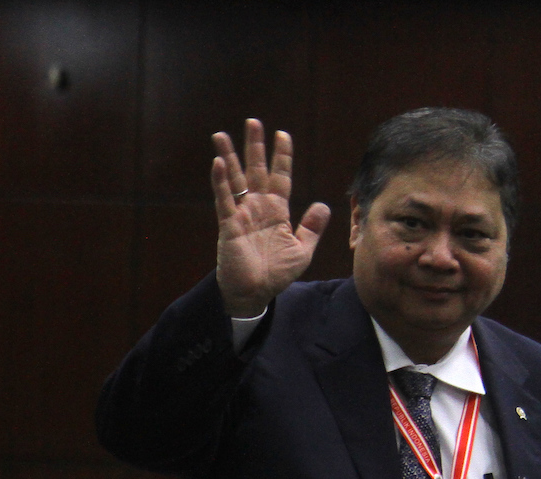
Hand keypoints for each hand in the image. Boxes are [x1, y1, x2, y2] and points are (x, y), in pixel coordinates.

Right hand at [211, 119, 330, 316]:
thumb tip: (323, 205)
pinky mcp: (229, 225)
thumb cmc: (276, 274)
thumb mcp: (301, 250)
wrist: (256, 293)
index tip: (283, 134)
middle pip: (257, 171)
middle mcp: (258, 208)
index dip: (282, 157)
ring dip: (229, 157)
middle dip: (255, 147)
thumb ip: (311, 228)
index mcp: (277, 212)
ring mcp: (242, 214)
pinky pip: (225, 200)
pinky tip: (217, 163)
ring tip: (222, 135)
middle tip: (253, 122)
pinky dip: (221, 182)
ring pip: (235, 180)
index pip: (281, 178)